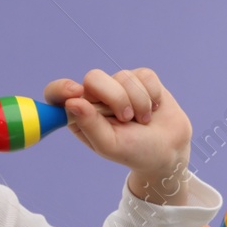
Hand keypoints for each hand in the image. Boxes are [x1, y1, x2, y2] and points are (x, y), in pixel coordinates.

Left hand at [42, 67, 193, 178]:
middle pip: (93, 78)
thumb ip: (89, 125)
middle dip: (115, 98)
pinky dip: (153, 94)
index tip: (76, 93)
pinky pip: (144, 76)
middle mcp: (95, 97)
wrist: (168, 149)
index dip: (62, 88)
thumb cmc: (134, 151)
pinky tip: (153, 108)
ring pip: (123, 76)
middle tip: (126, 118)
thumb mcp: (109, 145)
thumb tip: (71, 102)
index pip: (57, 93)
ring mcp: (118, 85)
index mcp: (80, 114)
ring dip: (139, 102)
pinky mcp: (140, 79)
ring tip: (142, 120)